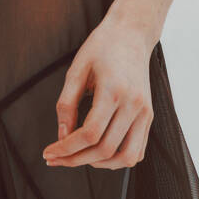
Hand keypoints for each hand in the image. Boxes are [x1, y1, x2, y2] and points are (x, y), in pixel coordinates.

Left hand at [42, 14, 154, 169]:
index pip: (90, 134)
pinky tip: (100, 153)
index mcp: (113, 91)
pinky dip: (118, 159)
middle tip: (57, 159)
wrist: (132, 34)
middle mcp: (133, 105)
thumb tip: (62, 136)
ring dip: (100, 164)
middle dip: (76, 160)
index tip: (50, 153)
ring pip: (125, 157)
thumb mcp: (76, 70)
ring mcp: (144, 113)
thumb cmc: (102, 48)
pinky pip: (136, 151)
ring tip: (80, 157)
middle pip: (105, 149)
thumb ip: (66, 105)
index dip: (66, 149)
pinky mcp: (148, 117)